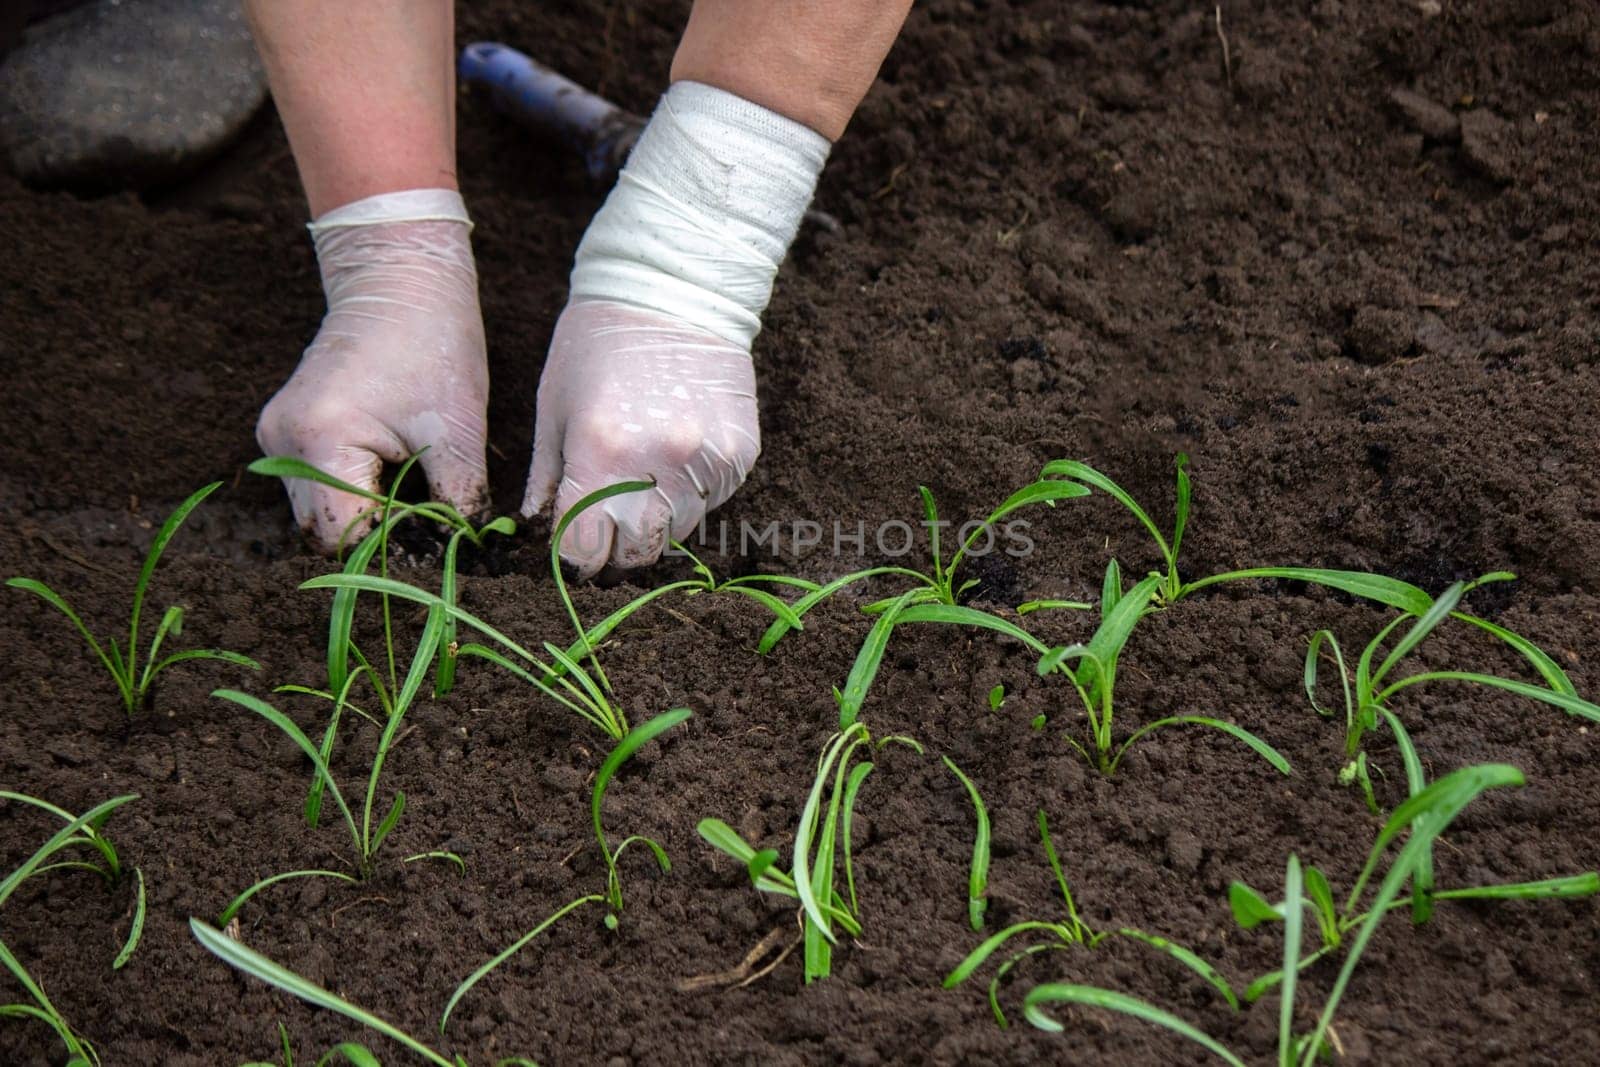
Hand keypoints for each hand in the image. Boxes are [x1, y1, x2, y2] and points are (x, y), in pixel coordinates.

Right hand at [257, 198, 488, 551]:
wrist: (400, 279)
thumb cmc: (433, 343)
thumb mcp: (458, 430)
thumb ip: (460, 501)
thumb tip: (471, 556)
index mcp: (320, 438)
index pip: (347, 533)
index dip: (393, 553)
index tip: (437, 555)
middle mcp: (282, 441)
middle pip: (324, 532)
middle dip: (378, 543)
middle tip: (431, 538)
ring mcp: (276, 436)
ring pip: (316, 515)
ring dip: (363, 522)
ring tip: (415, 510)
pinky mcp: (285, 431)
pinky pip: (315, 488)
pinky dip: (352, 498)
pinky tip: (393, 487)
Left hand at [521, 298, 759, 575]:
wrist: (674, 287)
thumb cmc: (598, 342)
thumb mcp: (555, 404)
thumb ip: (547, 476)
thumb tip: (538, 528)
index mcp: (600, 453)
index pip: (585, 549)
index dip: (575, 555)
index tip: (573, 545)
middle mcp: (657, 465)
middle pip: (636, 554)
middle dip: (616, 548)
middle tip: (608, 523)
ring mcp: (706, 462)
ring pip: (677, 532)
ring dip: (655, 520)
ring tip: (643, 476)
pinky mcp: (739, 455)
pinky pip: (711, 501)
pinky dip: (690, 493)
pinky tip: (676, 453)